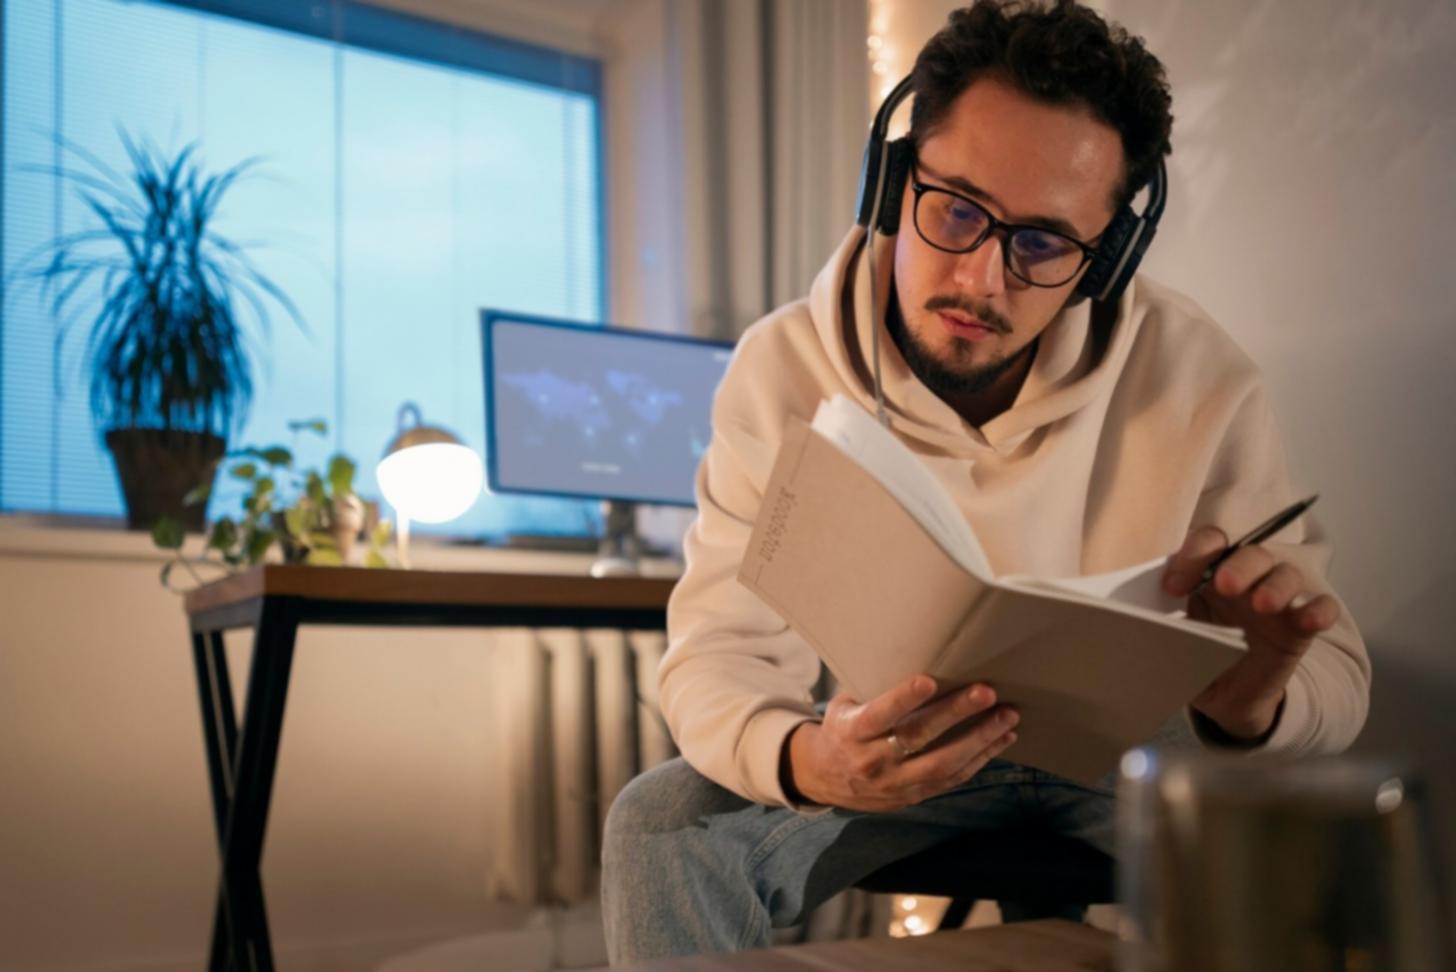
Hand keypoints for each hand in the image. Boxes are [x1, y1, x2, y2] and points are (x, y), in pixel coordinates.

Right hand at [782, 674, 1018, 811]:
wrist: (826, 778)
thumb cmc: (843, 727)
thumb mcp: (844, 705)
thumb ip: (872, 687)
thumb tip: (913, 650)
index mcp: (852, 732)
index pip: (878, 715)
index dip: (903, 699)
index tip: (929, 680)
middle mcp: (873, 760)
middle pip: (917, 737)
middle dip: (955, 713)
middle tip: (986, 692)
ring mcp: (895, 782)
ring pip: (942, 764)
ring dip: (979, 739)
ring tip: (1007, 717)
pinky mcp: (914, 795)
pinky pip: (952, 779)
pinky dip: (980, 759)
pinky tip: (1002, 739)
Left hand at [1163, 525, 1340, 739]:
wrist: (1225, 694)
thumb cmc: (1196, 654)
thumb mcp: (1173, 640)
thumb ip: (1161, 624)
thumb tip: (1136, 623)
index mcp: (1210, 572)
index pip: (1209, 544)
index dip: (1192, 556)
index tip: (1172, 588)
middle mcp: (1247, 578)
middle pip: (1252, 553)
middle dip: (1238, 565)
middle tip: (1223, 584)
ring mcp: (1278, 600)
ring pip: (1286, 575)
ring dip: (1276, 585)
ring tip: (1262, 605)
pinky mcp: (1301, 627)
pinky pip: (1322, 607)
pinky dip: (1318, 610)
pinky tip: (1308, 620)